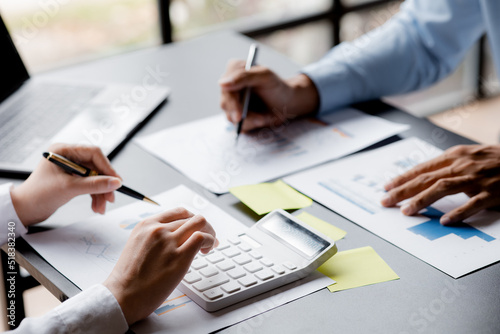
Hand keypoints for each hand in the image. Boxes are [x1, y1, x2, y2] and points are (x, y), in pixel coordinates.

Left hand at [10, 144, 121, 225]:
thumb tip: (115, 182)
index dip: (107, 167)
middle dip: (104, 184)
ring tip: (101, 206)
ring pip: (94, 178)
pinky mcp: (72, 179)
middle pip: (96, 167)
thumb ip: (95, 185)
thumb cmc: (38, 194)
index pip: (93, 153)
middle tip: (111, 196)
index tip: (116, 181)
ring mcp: (70, 168)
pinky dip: (94, 195)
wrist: (24, 210)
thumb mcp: (70, 188)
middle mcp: (68, 157)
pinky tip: (96, 205)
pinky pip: (90, 184)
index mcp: (63, 151)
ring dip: (100, 193)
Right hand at [103, 207, 217, 324]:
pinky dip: (210, 240)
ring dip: (210, 232)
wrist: (122, 296)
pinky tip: (207, 250)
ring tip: (209, 246)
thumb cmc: (128, 278)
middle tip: (208, 238)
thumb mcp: (137, 246)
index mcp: (146, 225)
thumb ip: (155, 238)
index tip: (196, 228)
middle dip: (204, 226)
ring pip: (200, 222)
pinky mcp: (179, 257)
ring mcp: (168, 242)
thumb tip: (175, 239)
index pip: (178, 212)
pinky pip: (201, 237)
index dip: (192, 219)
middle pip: (191, 217)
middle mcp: (158, 229)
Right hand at [219, 60, 319, 132]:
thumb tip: (222, 83)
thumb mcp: (265, 76)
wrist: (287, 102)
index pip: (226, 89)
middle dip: (245, 115)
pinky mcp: (236, 115)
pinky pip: (239, 125)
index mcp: (234, 71)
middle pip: (226, 105)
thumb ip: (244, 77)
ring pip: (231, 117)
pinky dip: (252, 125)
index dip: (232, 103)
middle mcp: (230, 86)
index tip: (240, 116)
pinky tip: (262, 118)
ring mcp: (232, 102)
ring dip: (251, 120)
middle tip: (260, 120)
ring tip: (266, 117)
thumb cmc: (277, 86)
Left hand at [381, 144, 499, 224]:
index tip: (387, 187)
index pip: (423, 168)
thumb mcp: (470, 157)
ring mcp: (478, 178)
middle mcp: (463, 164)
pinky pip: (474, 204)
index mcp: (456, 155)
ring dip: (422, 200)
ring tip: (407, 211)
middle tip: (386, 201)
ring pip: (443, 188)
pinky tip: (445, 221)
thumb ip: (449, 166)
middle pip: (426, 178)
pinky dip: (459, 213)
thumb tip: (424, 179)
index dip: (403, 178)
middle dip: (402, 190)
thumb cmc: (497, 161)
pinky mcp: (494, 192)